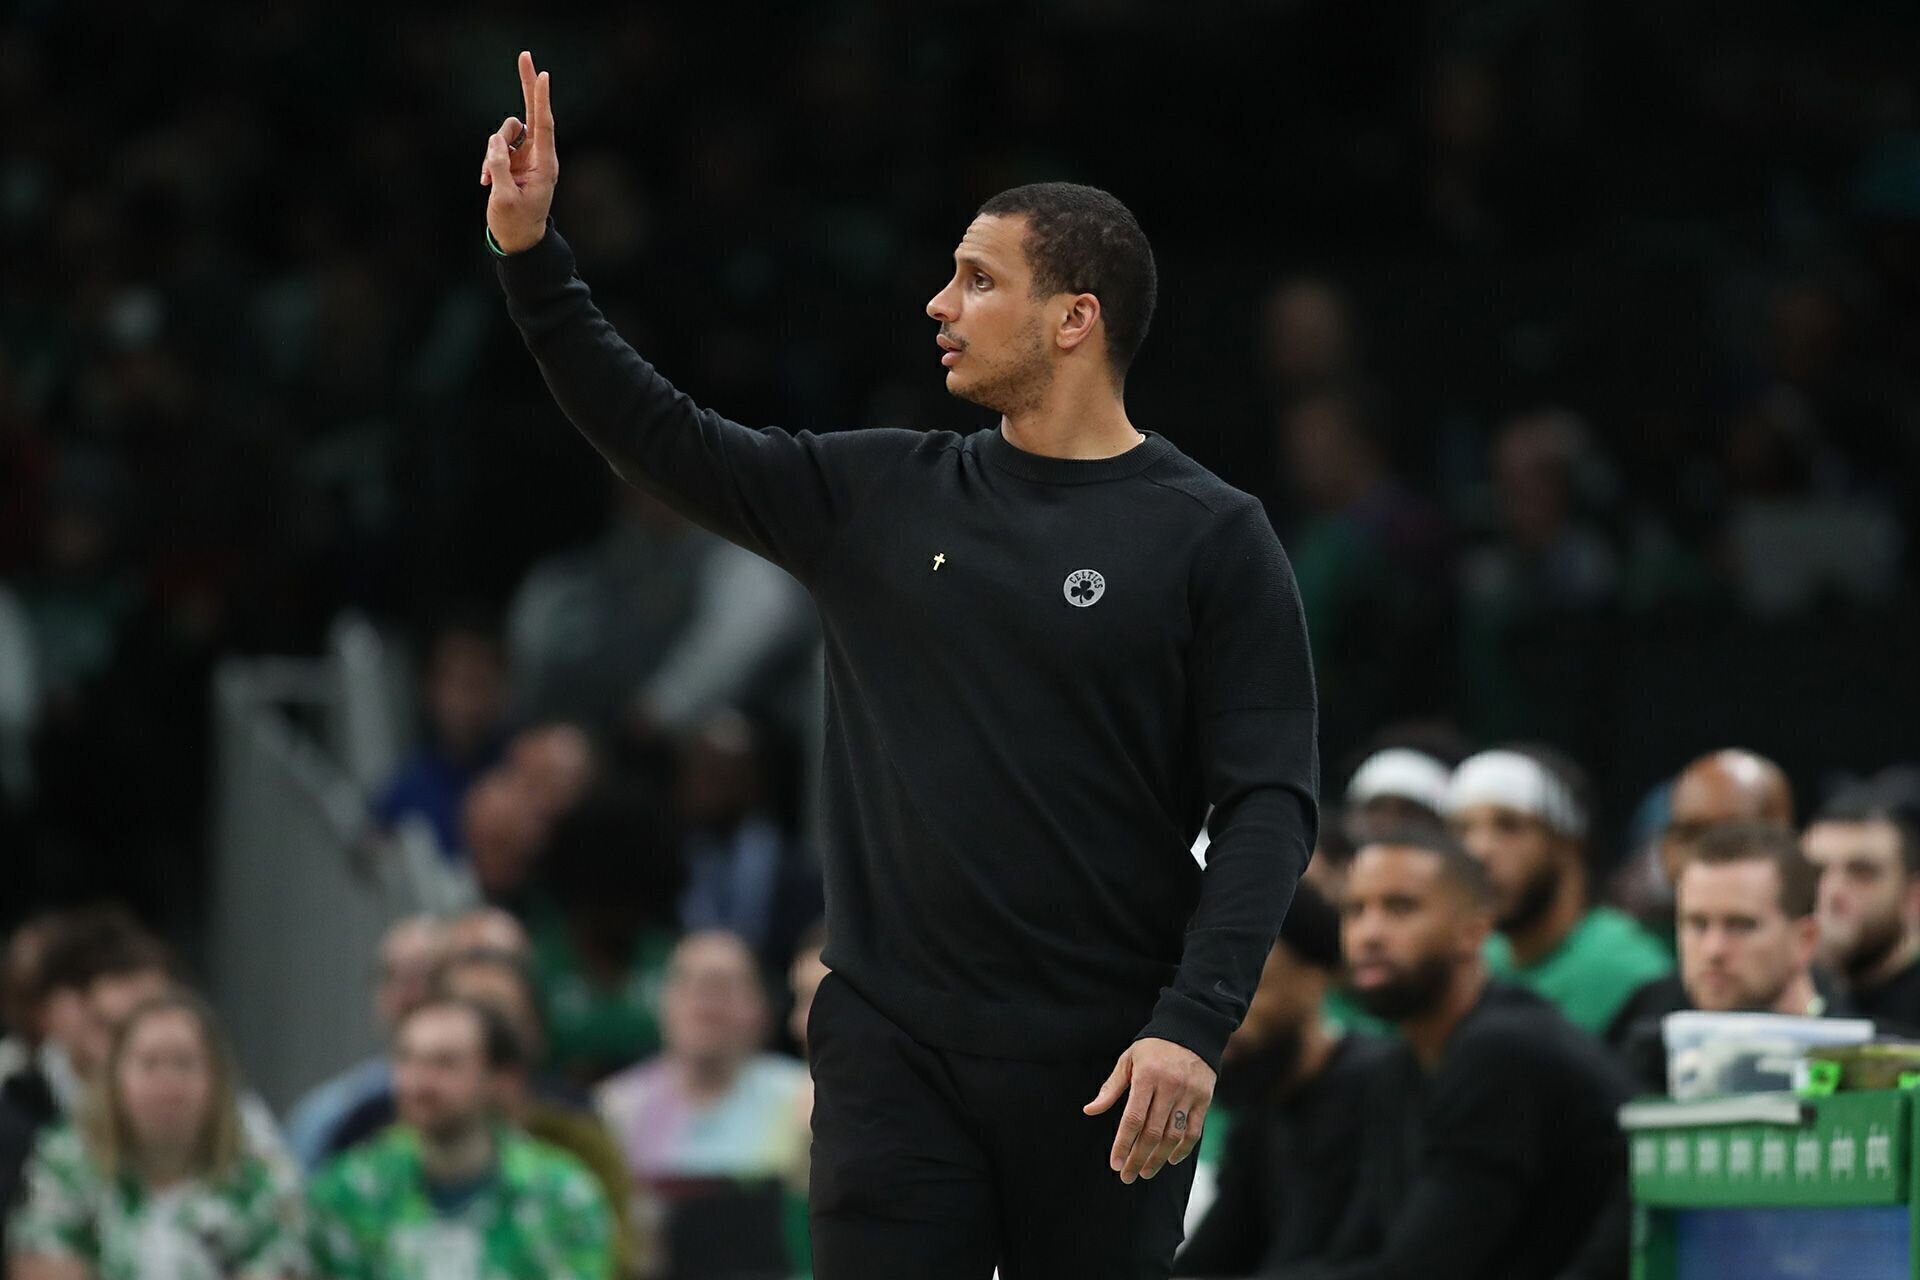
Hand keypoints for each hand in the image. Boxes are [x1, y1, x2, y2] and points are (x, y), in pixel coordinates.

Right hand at [479, 50, 557, 253]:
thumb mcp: (505, 198)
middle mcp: (538, 156)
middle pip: (530, 113)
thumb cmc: (517, 223)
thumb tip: (495, 144)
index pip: (543, 125)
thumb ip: (500, 168)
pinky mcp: (513, 161)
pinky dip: (487, 161)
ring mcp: (525, 157)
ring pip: (504, 133)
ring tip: (489, 178)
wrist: (518, 241)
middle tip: (525, 54)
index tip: (542, 75)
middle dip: (527, 85)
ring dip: (492, 151)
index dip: (541, 99)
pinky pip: (495, 148)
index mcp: (545, 164)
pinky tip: (486, 182)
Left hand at [1084, 1037, 1214, 1182]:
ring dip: (1159, 1159)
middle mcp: (1169, 1087)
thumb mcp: (1128, 1060)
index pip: (1133, 1118)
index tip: (1115, 1164)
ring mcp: (1189, 1094)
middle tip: (1127, 1176)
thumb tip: (1090, 1110)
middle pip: (1152, 1133)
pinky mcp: (1204, 1099)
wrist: (1191, 1030)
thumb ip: (1110, 1088)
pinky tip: (1171, 1160)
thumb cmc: (1153, 1047)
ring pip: (1173, 1136)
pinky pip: (1193, 1131)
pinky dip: (1183, 1149)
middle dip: (1138, 1158)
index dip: (1123, 1144)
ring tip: (1146, 1172)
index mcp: (1146, 1077)